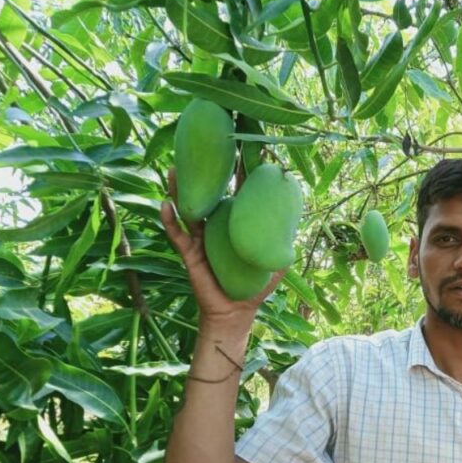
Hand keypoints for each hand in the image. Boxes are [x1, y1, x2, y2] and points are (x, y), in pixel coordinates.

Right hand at [160, 168, 284, 331]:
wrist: (235, 313)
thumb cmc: (254, 289)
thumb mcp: (273, 267)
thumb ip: (281, 252)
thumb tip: (297, 239)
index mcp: (236, 228)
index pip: (238, 197)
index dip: (239, 177)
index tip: (241, 153)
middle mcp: (217, 228)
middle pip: (210, 196)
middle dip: (205, 175)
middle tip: (201, 150)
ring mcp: (201, 239)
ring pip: (189, 210)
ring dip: (180, 190)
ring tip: (175, 170)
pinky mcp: (190, 254)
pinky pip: (177, 235)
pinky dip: (170, 220)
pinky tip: (164, 205)